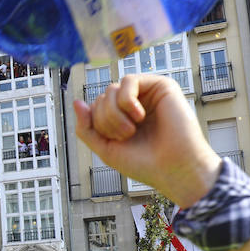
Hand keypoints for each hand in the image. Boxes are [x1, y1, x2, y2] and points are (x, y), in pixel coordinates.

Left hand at [72, 75, 219, 208]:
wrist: (173, 169)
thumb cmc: (145, 163)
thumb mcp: (105, 149)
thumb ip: (86, 127)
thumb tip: (76, 102)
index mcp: (123, 119)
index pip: (96, 108)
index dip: (96, 124)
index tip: (114, 141)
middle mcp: (135, 105)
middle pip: (102, 98)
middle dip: (105, 120)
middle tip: (125, 137)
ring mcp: (148, 95)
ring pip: (112, 89)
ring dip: (114, 113)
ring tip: (131, 130)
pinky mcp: (161, 86)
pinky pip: (128, 81)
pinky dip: (127, 101)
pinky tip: (139, 116)